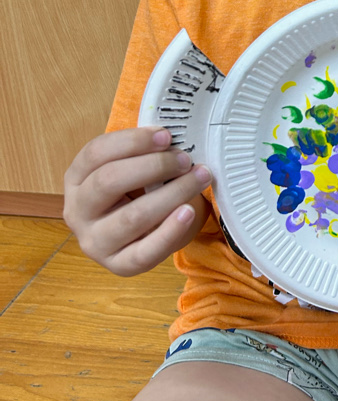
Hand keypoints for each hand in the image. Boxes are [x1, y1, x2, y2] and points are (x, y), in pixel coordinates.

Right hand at [63, 127, 211, 276]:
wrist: (150, 228)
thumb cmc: (140, 189)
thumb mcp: (134, 166)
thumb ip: (145, 152)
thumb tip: (174, 139)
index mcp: (76, 177)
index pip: (96, 153)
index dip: (132, 141)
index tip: (166, 135)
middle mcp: (77, 210)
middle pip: (108, 181)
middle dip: (153, 166)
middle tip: (185, 159)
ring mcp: (94, 242)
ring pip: (130, 217)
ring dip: (171, 194)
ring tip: (198, 179)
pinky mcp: (118, 265)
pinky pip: (144, 253)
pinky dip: (169, 231)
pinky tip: (187, 212)